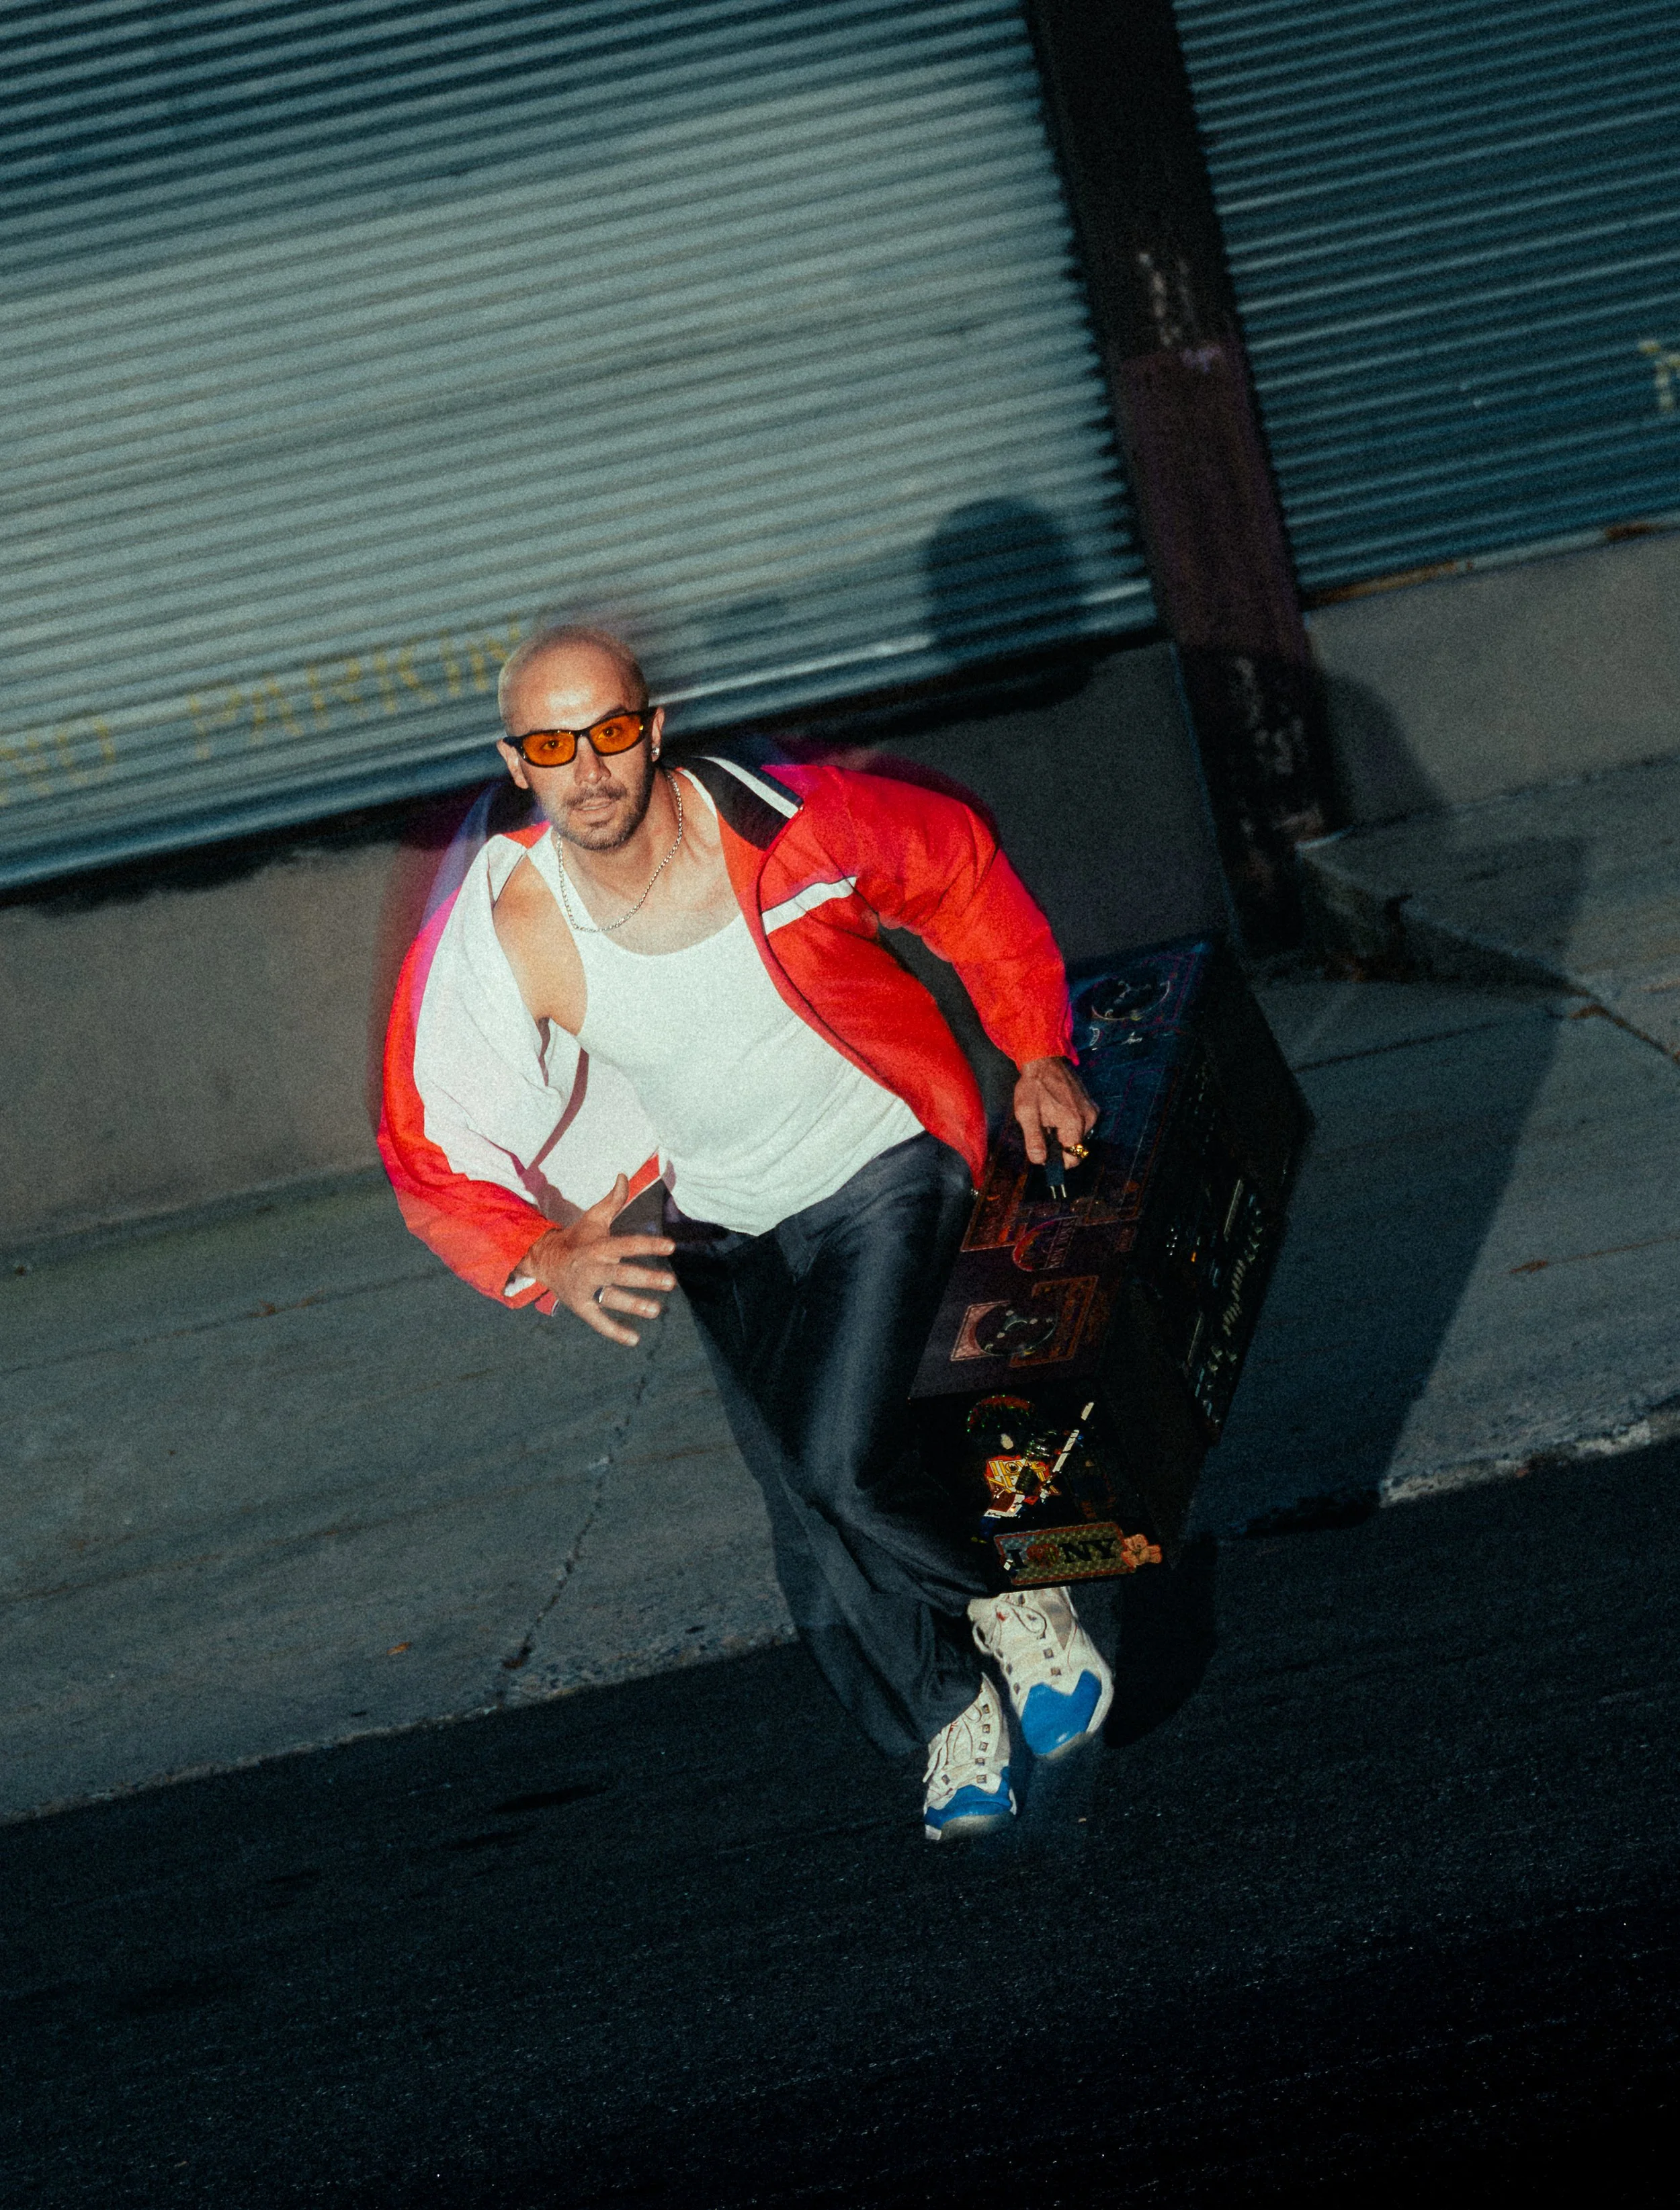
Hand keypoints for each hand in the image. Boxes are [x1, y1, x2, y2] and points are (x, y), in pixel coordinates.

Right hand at [522, 1175, 677, 1346]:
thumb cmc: (577, 1239)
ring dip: (635, 1305)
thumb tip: (624, 1176)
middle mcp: (593, 1268)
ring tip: (657, 1311)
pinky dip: (614, 1331)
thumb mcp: (593, 1219)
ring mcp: (586, 1289)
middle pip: (622, 1274)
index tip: (671, 1246)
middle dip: (646, 1278)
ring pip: (613, 1298)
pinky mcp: (581, 1306)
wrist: (544, 1260)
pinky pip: (598, 1321)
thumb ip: (613, 1201)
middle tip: (671, 1283)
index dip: (648, 1245)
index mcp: (599, 1246)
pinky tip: (633, 1339)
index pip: (627, 1244)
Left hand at [1013, 1055, 1097, 1166]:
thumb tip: (1040, 1161)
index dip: (1058, 1161)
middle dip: (1060, 1146)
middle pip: (1076, 1148)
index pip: (1073, 1158)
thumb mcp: (1026, 1113)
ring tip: (1050, 1118)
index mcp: (1073, 1123)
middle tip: (1044, 1130)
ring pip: (1079, 1137)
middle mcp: (1088, 1118)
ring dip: (1065, 1135)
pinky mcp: (1091, 1105)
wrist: (1044, 1060)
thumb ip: (1034, 1140)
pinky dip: (1070, 1124)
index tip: (1046, 1153)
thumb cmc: (1033, 1085)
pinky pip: (1082, 1125)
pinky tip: (1058, 1112)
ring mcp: (1092, 1111)